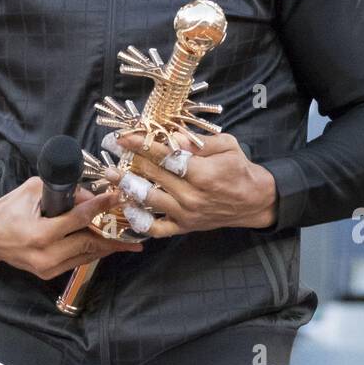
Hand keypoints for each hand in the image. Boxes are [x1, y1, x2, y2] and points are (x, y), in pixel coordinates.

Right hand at [0, 179, 142, 279]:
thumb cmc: (7, 209)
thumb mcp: (31, 191)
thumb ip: (61, 192)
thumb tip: (88, 196)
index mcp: (40, 233)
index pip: (79, 219)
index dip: (100, 207)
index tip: (117, 198)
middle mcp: (46, 255)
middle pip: (89, 243)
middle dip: (112, 234)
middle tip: (133, 226)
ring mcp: (47, 268)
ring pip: (86, 256)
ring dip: (108, 247)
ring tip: (130, 242)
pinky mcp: (48, 274)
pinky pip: (77, 262)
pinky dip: (93, 253)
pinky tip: (108, 247)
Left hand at [106, 131, 277, 237]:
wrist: (254, 202)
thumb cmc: (239, 169)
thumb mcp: (226, 146)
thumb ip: (198, 142)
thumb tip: (171, 136)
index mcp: (203, 174)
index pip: (166, 156)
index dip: (142, 145)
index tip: (124, 136)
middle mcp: (192, 196)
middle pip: (153, 176)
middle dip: (129, 162)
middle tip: (110, 151)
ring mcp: (186, 214)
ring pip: (149, 200)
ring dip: (127, 187)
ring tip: (111, 176)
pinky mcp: (183, 227)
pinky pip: (156, 228)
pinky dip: (139, 220)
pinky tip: (126, 206)